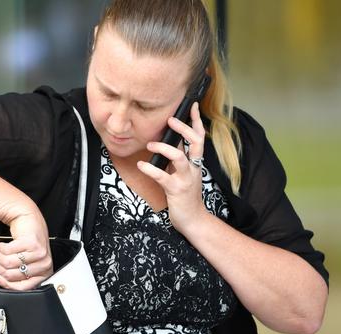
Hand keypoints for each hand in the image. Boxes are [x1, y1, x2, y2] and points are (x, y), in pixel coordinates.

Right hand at [0, 207, 52, 289]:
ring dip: (0, 256)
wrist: (29, 219)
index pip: (23, 288)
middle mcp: (45, 264)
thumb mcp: (27, 262)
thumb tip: (2, 282)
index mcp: (44, 272)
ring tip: (3, 251)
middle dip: (2, 267)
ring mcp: (39, 253)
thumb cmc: (28, 241)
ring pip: (8, 263)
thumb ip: (19, 276)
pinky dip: (1, 247)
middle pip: (12, 275)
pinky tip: (4, 244)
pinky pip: (7, 252)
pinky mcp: (31, 243)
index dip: (7, 284)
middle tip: (3, 258)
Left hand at [137, 102, 207, 231]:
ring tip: (150, 145)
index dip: (197, 121)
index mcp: (196, 163)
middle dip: (184, 128)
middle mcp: (194, 168)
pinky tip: (141, 166)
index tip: (192, 106)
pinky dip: (150, 169)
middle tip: (170, 120)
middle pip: (195, 142)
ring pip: (180, 157)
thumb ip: (179, 159)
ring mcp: (186, 179)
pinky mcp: (176, 190)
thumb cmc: (186, 196)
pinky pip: (162, 177)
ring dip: (164, 148)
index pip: (200, 137)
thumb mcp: (184, 175)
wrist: (193, 220)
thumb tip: (167, 143)